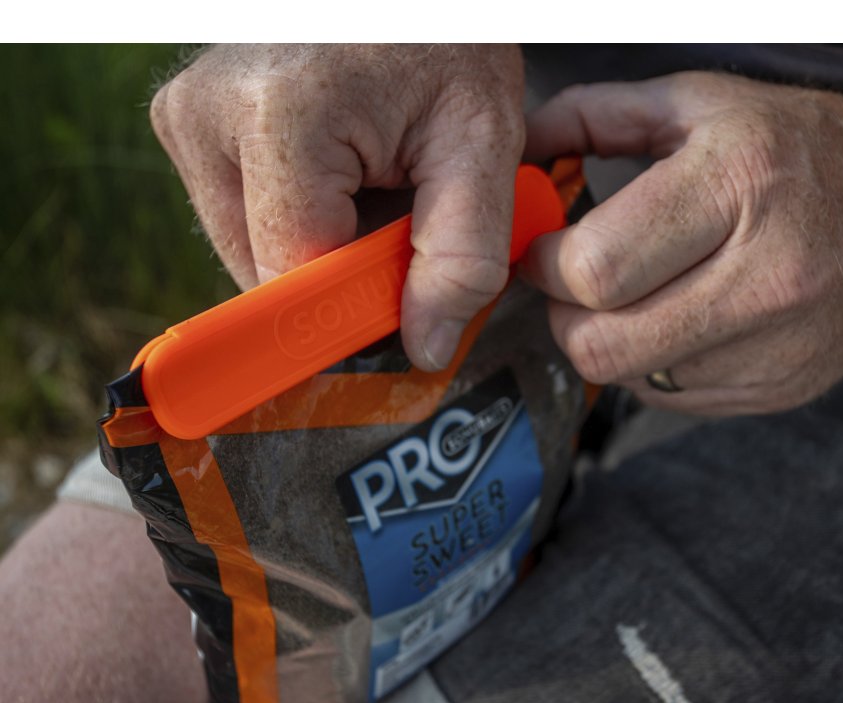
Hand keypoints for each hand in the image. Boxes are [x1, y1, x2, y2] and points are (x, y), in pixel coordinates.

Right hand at [150, 44, 524, 370]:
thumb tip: (424, 347)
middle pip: (264, 271)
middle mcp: (207, 116)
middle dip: (337, 270)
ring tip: (366, 181)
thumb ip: (462, 255)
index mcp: (278, 116)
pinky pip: (243, 219)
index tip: (400, 301)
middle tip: (395, 213)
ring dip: (317, 245)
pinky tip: (336, 174)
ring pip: (250, 252)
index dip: (353, 303)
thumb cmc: (445, 41)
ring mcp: (188, 119)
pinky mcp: (188, 125)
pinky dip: (296, 220)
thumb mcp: (482, 142)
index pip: (294, 274)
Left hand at [523, 71, 842, 415]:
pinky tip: (676, 320)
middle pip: (600, 343)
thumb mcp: (705, 102)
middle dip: (562, 314)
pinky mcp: (779, 389)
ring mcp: (776, 346)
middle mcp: (764, 276)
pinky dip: (650, 364)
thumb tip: (520, 149)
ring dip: (605, 341)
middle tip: (572, 283)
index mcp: (738, 183)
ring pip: (628, 378)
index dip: (543, 265)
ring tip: (632, 295)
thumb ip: (597, 116)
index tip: (542, 249)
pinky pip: (670, 397)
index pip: (594, 268)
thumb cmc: (809, 150)